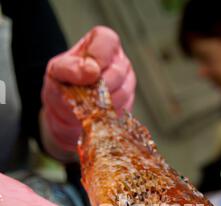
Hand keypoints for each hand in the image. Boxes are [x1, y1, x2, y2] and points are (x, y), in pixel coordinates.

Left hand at [41, 26, 135, 159]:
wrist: (66, 111)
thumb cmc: (62, 84)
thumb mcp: (55, 72)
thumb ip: (69, 67)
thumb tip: (91, 71)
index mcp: (100, 42)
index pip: (107, 41)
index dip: (98, 57)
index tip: (88, 73)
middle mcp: (118, 59)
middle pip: (117, 71)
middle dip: (99, 87)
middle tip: (84, 96)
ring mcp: (126, 81)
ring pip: (123, 92)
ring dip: (101, 103)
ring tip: (86, 106)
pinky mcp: (129, 101)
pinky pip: (123, 109)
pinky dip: (106, 114)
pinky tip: (95, 113)